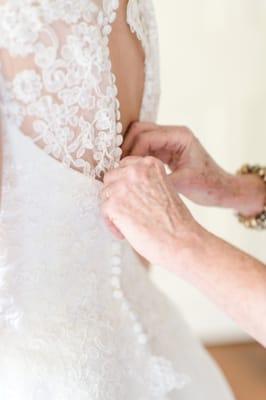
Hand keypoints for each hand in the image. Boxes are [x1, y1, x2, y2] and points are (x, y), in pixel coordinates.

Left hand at [101, 156, 201, 271]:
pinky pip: (103, 212)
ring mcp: (123, 186)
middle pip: (111, 178)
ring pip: (105, 195)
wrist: (181, 240)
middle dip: (116, 195)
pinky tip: (124, 234)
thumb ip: (144, 182)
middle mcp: (135, 170)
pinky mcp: (113, 204)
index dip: (125, 183)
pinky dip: (111, 225)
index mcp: (150, 164)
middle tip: (127, 212)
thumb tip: (123, 188)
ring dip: (112, 210)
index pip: (124, 166)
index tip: (130, 197)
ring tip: (127, 225)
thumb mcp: (163, 188)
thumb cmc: (176, 221)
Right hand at [122, 123, 265, 214]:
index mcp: (180, 136)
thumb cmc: (208, 185)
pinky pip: (144, 149)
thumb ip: (159, 179)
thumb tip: (135, 181)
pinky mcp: (165, 151)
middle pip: (139, 131)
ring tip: (122, 170)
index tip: (124, 169)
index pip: (147, 137)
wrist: (220, 190)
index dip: (132, 151)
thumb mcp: (184, 183)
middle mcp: (172, 134)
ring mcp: (168, 141)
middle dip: (126, 147)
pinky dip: (135, 158)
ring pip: (139, 139)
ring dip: (129, 152)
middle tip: (118, 167)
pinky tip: (130, 172)